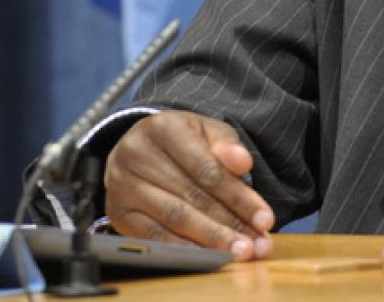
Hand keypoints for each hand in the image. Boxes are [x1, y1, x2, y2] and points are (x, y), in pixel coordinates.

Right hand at [103, 110, 274, 260]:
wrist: (142, 147)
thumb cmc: (182, 140)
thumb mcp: (207, 132)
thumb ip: (227, 146)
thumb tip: (243, 162)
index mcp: (163, 128)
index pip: (207, 169)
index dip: (238, 197)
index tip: (265, 219)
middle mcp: (136, 154)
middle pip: (192, 196)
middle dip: (230, 223)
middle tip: (256, 244)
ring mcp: (122, 186)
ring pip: (174, 219)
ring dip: (212, 240)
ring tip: (239, 252)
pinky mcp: (118, 213)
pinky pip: (155, 237)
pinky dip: (186, 248)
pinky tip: (209, 256)